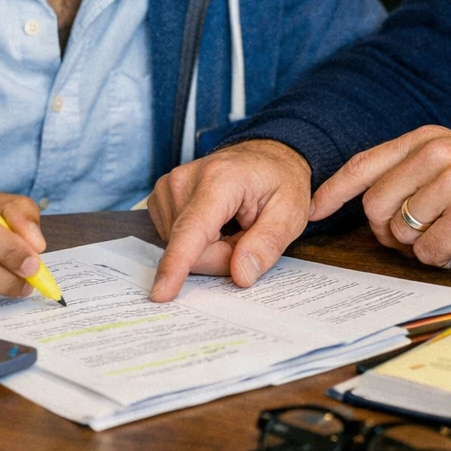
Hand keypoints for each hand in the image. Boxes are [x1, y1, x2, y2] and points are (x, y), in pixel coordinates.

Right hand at [148, 139, 311, 301]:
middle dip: (222, 256)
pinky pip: (176, 241)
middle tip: (247, 233)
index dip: (177, 263)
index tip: (160, 293)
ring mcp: (168, 188)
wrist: (264, 158)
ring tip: (233, 224)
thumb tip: (240, 275)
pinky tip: (215, 224)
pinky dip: (199, 242)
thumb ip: (267, 244)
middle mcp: (185, 179)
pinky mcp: (160, 199)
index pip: (193, 229)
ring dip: (211, 248)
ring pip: (183, 249)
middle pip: (192, 250)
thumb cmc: (279, 183)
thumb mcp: (290, 213)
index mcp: (220, 178)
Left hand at [308, 126, 450, 267]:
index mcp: (430, 139)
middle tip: (417, 237)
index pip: (365, 164)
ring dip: (422, 246)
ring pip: (401, 234)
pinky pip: (429, 253)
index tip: (315, 211)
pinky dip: (445, 258)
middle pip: (375, 207)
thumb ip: (418, 170)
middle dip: (389, 233)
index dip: (334, 190)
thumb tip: (372, 203)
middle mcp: (437, 156)